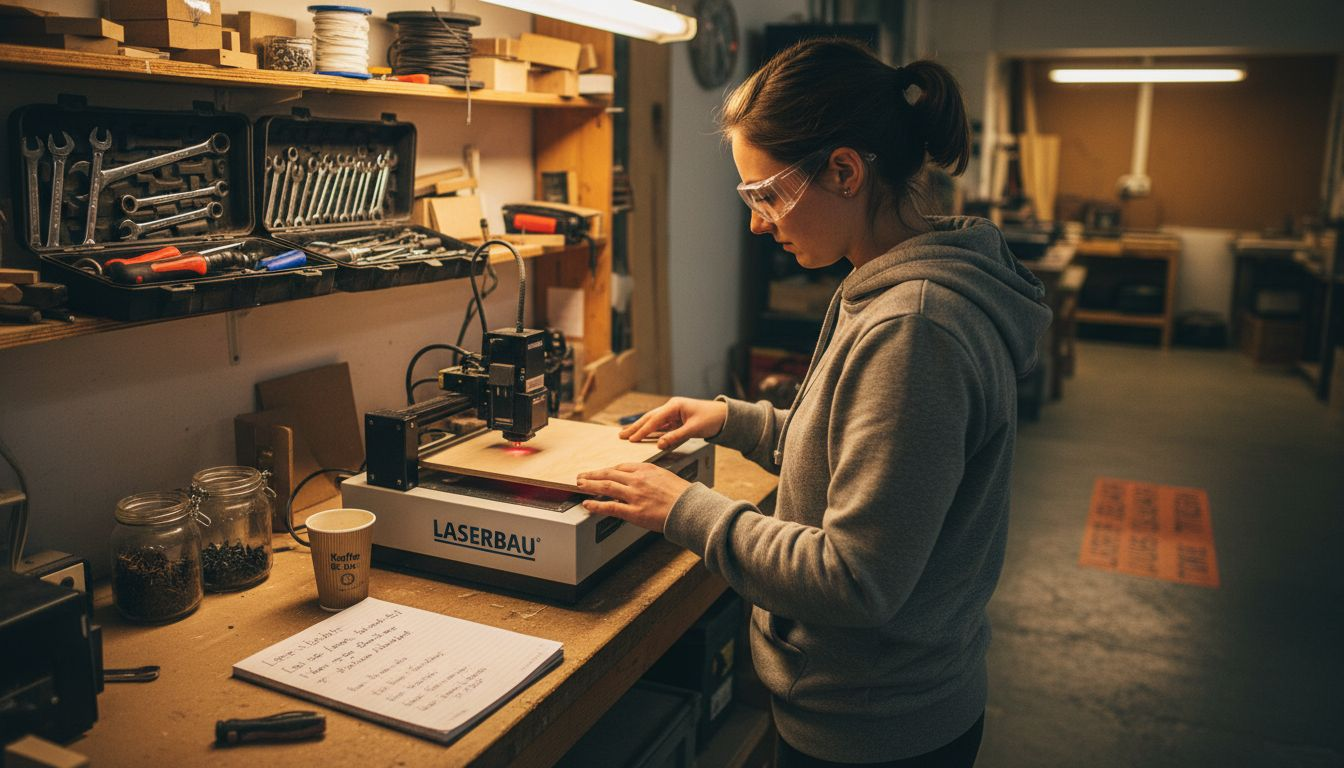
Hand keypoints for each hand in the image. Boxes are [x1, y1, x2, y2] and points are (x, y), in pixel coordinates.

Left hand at [576, 463, 691, 532]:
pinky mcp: (634, 511)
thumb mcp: (666, 476)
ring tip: (579, 485)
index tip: (600, 472)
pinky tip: (587, 504)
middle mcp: (638, 479)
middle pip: (609, 473)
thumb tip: (642, 481)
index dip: (607, 470)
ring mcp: (634, 495)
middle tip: (582, 475)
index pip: (621, 466)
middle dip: (593, 474)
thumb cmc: (682, 495)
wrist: (690, 508)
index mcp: (646, 469)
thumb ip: (651, 476)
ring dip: (590, 485)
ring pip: (606, 486)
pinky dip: (596, 505)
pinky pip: (610, 506)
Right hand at [619, 397, 726, 450]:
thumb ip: (676, 436)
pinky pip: (660, 426)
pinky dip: (650, 431)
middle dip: (635, 427)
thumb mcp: (694, 429)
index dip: (642, 430)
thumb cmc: (711, 419)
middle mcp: (672, 407)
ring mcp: (673, 413)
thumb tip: (659, 444)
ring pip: (653, 422)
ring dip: (640, 428)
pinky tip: (642, 435)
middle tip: (621, 435)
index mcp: (675, 406)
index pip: (655, 419)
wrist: (724, 416)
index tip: (632, 439)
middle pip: (650, 418)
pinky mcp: (676, 420)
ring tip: (626, 434)